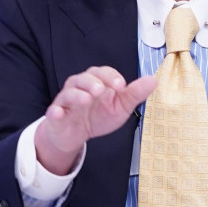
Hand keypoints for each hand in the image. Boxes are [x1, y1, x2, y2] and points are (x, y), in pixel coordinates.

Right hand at [34, 67, 156, 174]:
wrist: (76, 134)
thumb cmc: (98, 115)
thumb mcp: (120, 106)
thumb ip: (135, 93)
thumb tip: (153, 80)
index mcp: (96, 81)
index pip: (103, 73)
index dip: (111, 77)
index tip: (121, 86)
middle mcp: (80, 86)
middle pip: (83, 78)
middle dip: (92, 82)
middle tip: (101, 91)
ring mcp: (66, 100)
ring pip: (69, 92)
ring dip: (77, 94)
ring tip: (86, 99)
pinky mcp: (56, 114)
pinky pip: (54, 110)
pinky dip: (56, 111)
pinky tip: (59, 113)